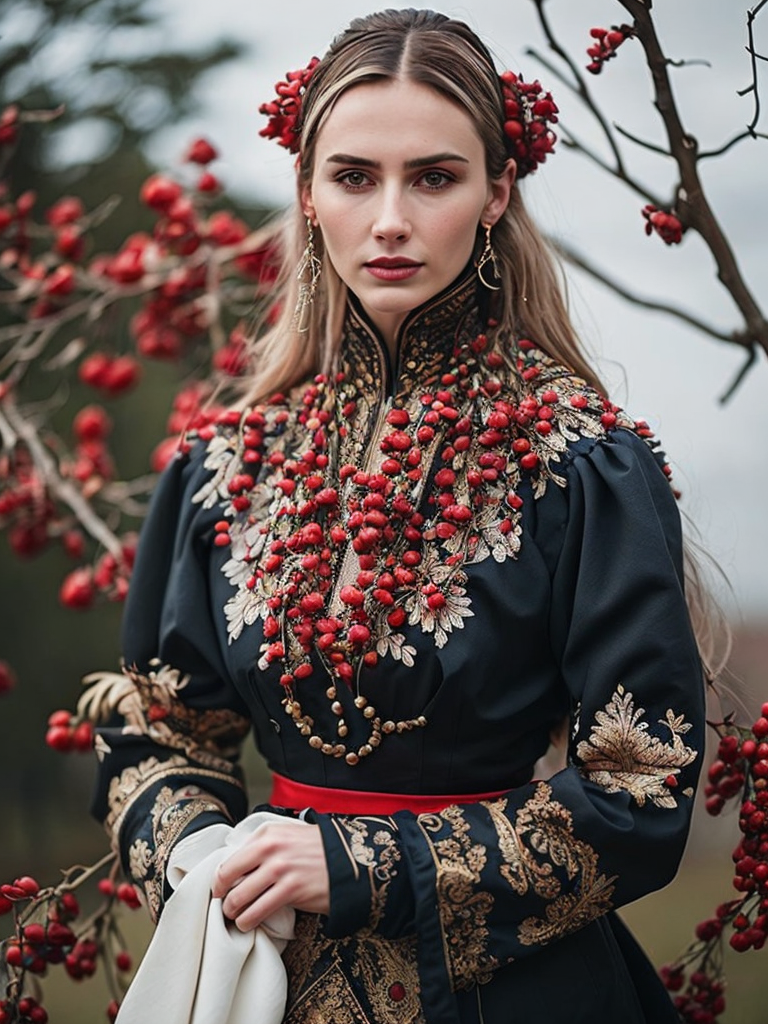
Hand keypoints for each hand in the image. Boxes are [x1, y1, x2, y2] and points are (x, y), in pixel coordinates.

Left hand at [210, 821, 329, 931]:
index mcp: (267, 833)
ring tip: (237, 918)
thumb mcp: (287, 835)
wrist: (348, 860)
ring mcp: (281, 869)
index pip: (229, 860)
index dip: (219, 880)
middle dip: (222, 898)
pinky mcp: (291, 890)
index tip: (220, 890)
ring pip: (239, 898)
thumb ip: (262, 846)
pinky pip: (258, 912)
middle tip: (225, 907)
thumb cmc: (317, 850)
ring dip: (233, 913)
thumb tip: (235, 866)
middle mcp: (271, 848)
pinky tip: (249, 924)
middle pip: (228, 879)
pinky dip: (248, 922)